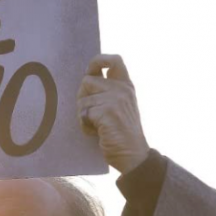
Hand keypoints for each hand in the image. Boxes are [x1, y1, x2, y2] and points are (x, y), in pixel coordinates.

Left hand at [77, 54, 149, 173]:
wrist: (133, 155)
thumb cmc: (122, 134)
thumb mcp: (121, 106)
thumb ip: (108, 92)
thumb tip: (86, 79)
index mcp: (126, 86)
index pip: (114, 60)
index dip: (99, 61)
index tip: (90, 72)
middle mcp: (122, 89)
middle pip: (87, 81)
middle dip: (83, 98)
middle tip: (92, 114)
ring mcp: (115, 99)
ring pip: (82, 100)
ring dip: (84, 116)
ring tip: (97, 126)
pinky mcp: (107, 111)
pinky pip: (83, 114)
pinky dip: (85, 126)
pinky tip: (97, 133)